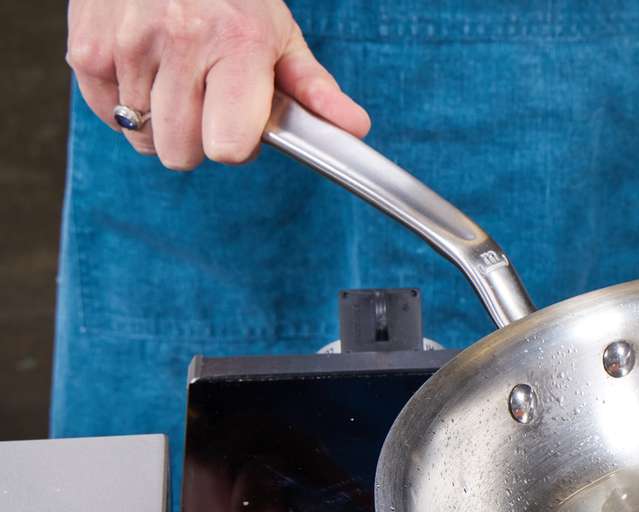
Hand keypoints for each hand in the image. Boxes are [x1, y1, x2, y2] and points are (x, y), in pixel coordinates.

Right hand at [66, 0, 369, 170]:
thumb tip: (354, 130)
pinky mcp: (89, 49)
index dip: (235, 145)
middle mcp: (180, 43)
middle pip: (181, 153)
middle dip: (197, 139)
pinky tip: (145, 72)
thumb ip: (313, 88)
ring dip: (160, 122)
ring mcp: (129, 46)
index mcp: (236, 47)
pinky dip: (125, 103)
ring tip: (176, 81)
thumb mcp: (279, 35)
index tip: (238, 125)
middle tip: (206, 100)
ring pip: (142, 138)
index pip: (228, 148)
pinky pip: (108, 114)